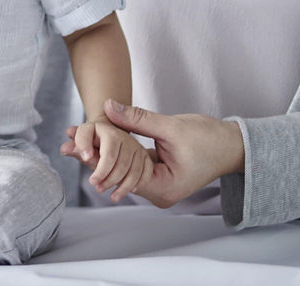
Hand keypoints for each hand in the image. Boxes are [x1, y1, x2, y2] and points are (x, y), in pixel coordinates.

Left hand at [61, 116, 152, 202]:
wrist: (108, 133)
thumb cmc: (93, 138)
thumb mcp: (82, 140)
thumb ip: (75, 146)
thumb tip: (65, 149)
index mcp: (108, 132)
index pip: (108, 154)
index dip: (101, 169)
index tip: (91, 180)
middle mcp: (125, 138)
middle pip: (121, 165)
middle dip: (109, 180)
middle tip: (97, 188)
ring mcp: (137, 148)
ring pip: (134, 171)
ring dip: (123, 186)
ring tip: (112, 196)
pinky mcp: (145, 157)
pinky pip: (145, 173)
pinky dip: (138, 184)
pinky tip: (130, 191)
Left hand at [62, 98, 245, 207]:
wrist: (234, 145)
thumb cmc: (210, 138)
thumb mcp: (171, 126)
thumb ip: (138, 119)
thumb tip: (107, 107)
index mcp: (163, 187)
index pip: (120, 174)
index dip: (96, 159)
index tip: (72, 145)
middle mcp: (159, 191)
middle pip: (117, 174)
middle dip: (93, 157)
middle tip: (65, 142)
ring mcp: (158, 183)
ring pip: (123, 168)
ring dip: (102, 153)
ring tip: (73, 139)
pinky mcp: (158, 173)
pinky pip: (133, 163)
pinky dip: (117, 151)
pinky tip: (97, 139)